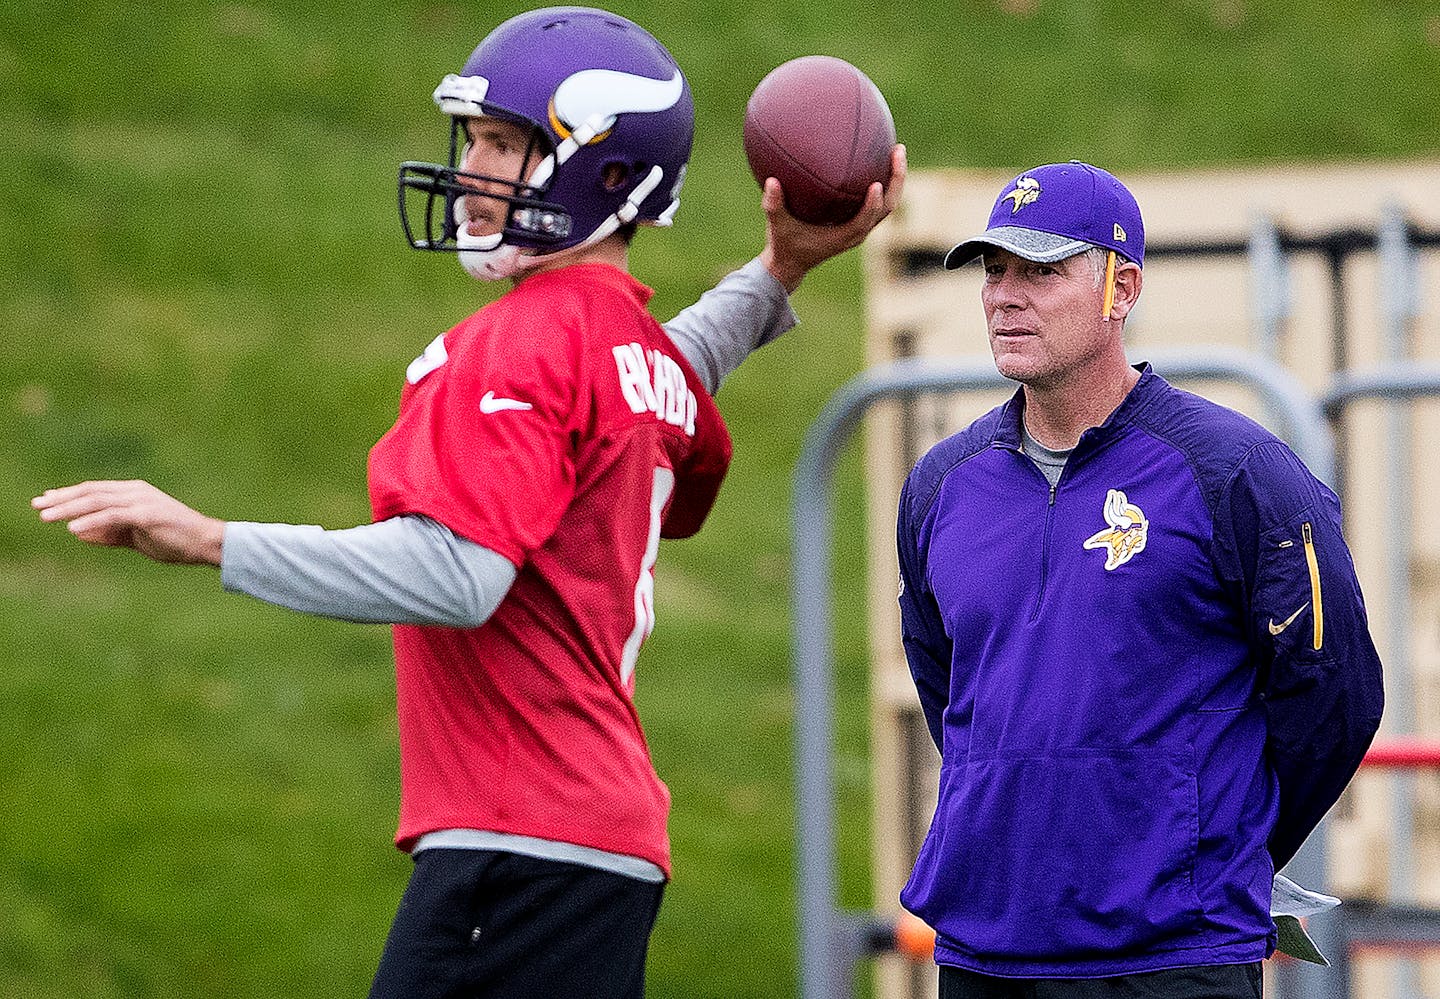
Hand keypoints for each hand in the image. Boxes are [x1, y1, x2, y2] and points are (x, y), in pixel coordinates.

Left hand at [33, 480, 225, 565]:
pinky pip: (112, 516)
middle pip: (91, 491)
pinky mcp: (147, 514)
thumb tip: (78, 533)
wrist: (206, 543)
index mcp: (134, 493)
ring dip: (69, 509)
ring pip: (97, 501)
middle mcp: (135, 492)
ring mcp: (142, 501)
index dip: (68, 495)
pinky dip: (91, 521)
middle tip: (37, 506)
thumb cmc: (174, 541)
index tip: (45, 500)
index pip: (94, 490)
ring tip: (47, 517)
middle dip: (61, 499)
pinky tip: (72, 529)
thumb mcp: (136, 537)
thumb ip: (109, 534)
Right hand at [759, 142, 906, 292]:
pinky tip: (877, 158)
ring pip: (886, 204)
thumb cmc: (785, 245)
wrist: (791, 264)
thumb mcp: (776, 227)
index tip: (876, 184)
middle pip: (887, 208)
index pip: (864, 221)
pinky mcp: (858, 221)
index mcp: (842, 237)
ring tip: (896, 150)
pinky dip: (882, 182)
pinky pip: (877, 202)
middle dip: (895, 180)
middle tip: (897, 150)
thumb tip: (771, 181)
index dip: (873, 205)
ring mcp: (860, 227)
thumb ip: (773, 205)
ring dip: (894, 179)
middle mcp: (857, 232)